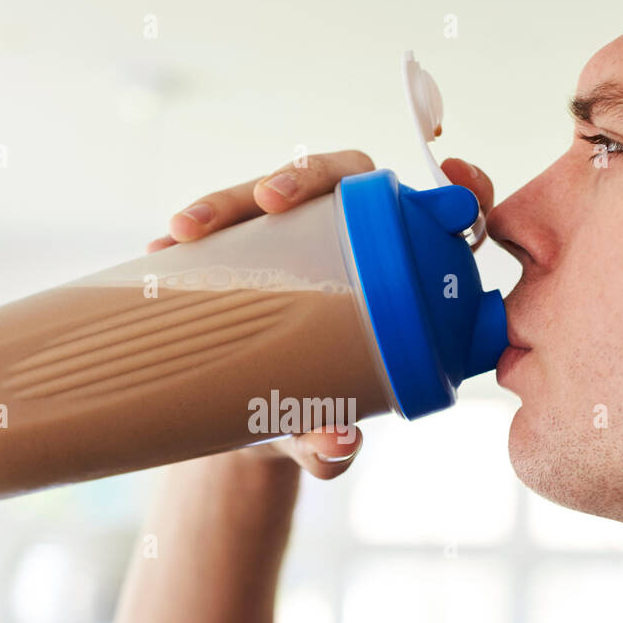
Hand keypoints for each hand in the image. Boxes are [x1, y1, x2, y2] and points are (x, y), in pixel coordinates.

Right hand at [145, 151, 495, 478]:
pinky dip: (195, 229)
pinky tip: (163, 250)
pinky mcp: (245, 242)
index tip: (454, 178)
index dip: (459, 190)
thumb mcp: (318, 438)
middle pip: (343, 179)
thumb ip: (330, 447)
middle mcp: (351, 243)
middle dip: (306, 175)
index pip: (442, 216)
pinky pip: (223, 221)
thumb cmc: (304, 421)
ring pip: (272, 192)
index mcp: (401, 279)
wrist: (241, 426)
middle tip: (268, 200)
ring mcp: (294, 236)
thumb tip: (335, 442)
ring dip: (229, 201)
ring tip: (186, 231)